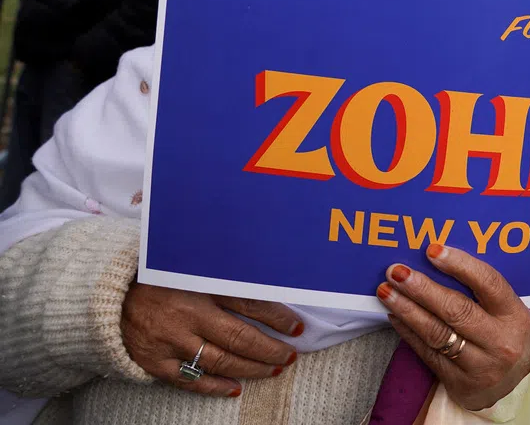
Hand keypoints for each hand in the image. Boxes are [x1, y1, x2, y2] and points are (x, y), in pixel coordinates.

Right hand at [121, 284, 302, 396]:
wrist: (108, 295)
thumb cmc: (158, 277)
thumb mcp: (191, 265)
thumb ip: (224, 272)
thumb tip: (266, 278)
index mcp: (199, 285)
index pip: (249, 302)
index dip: (277, 317)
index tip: (297, 327)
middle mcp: (187, 315)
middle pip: (239, 337)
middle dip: (270, 349)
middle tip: (290, 355)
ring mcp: (170, 341)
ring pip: (221, 361)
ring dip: (252, 368)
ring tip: (274, 370)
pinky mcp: (154, 361)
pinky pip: (190, 380)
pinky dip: (215, 386)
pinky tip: (236, 388)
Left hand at [377, 245, 529, 411]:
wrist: (514, 385)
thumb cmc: (504, 334)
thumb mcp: (506, 310)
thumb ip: (480, 288)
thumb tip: (436, 257)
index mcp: (514, 315)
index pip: (488, 283)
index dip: (460, 265)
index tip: (432, 250)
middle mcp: (500, 341)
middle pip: (457, 310)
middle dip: (422, 288)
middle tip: (397, 272)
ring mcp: (480, 366)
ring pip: (437, 333)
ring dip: (408, 310)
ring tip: (386, 291)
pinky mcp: (460, 382)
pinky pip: (428, 353)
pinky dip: (408, 332)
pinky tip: (394, 315)